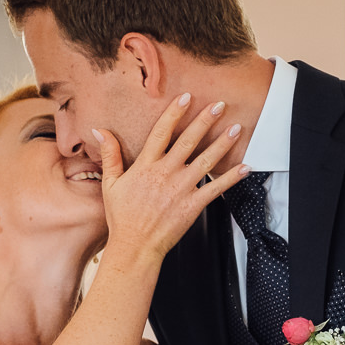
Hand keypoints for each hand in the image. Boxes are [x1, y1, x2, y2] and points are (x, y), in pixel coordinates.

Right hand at [94, 93, 247, 264]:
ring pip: (206, 161)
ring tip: (236, 128)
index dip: (175, 113)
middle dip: (206, 120)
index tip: (186, 97)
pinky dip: (232, 178)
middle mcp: (165, 173)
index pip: (161, 132)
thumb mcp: (110, 184)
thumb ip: (110, 155)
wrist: (135, 247)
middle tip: (220, 105)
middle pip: (188, 141)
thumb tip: (99, 131)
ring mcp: (181, 189)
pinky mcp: (193, 205)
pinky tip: (245, 167)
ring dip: (223, 143)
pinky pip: (216, 188)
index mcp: (145, 166)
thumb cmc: (123, 218)